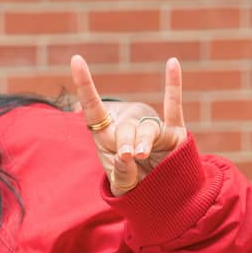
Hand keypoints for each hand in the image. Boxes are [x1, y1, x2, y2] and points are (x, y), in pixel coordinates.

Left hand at [71, 55, 188, 196]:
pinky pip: (173, 107)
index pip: (92, 107)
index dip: (85, 84)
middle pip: (125, 127)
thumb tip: (126, 156)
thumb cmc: (134, 183)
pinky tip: (172, 63)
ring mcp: (151, 127)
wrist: (161, 193)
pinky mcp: (175, 133)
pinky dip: (173, 84)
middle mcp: (128, 127)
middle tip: (128, 156)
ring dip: (144, 140)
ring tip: (142, 154)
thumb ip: (121, 175)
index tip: (76, 59)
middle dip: (125, 144)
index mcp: (107, 136)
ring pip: (147, 127)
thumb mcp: (122, 185)